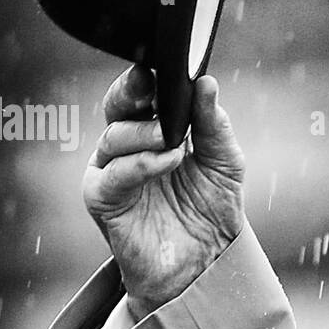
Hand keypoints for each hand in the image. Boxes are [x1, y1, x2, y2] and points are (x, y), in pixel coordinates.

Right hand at [83, 65, 244, 317]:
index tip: (167, 64)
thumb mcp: (225, 162)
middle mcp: (128, 147)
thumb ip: (214, 124)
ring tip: (176, 143)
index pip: (144, 94)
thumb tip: (206, 83)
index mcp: (154, 131)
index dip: (151, 77)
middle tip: (151, 83)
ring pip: (114, 136)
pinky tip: (166, 161)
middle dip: (132, 91)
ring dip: (146, 133)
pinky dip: (140, 163)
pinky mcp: (103, 201)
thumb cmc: (212, 211)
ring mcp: (112, 172)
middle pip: (118, 106)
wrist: (206, 264)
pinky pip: (113, 174)